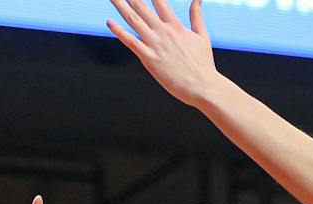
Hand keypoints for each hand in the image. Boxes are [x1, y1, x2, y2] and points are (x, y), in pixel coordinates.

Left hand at [107, 0, 222, 107]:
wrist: (202, 86)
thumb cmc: (203, 64)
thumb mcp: (202, 35)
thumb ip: (196, 15)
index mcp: (176, 26)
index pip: (160, 0)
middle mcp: (163, 32)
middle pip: (142, 6)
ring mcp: (155, 45)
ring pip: (133, 20)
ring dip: (121, 6)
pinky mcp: (149, 59)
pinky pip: (131, 42)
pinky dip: (119, 31)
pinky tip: (109, 22)